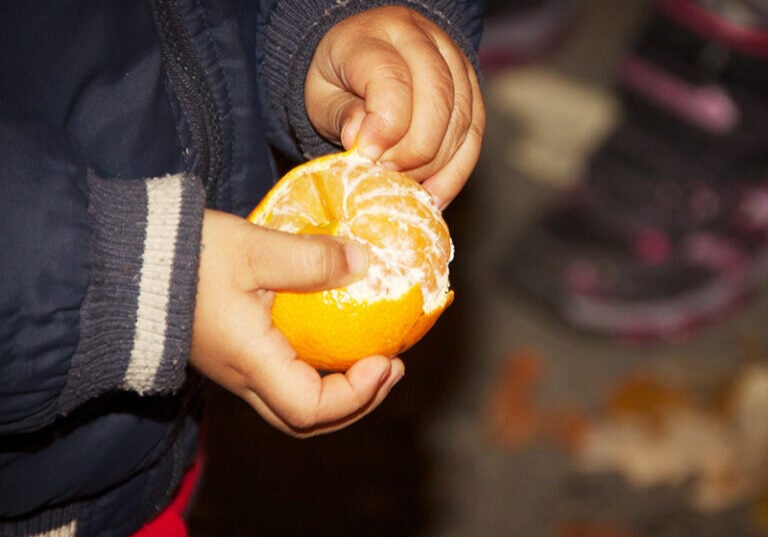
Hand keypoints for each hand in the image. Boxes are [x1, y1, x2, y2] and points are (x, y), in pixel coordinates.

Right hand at [190, 210, 404, 436]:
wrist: (126, 260)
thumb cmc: (184, 257)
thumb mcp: (253, 249)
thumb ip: (311, 258)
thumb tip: (364, 262)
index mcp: (251, 361)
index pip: (311, 409)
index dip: (356, 395)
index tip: (384, 361)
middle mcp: (244, 376)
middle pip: (307, 419)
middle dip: (358, 402)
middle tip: (390, 368)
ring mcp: (237, 368)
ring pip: (295, 403)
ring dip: (340, 390)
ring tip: (372, 357)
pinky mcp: (234, 352)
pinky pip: (283, 378)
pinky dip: (318, 370)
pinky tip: (332, 337)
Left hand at [305, 5, 485, 207]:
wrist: (368, 59)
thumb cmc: (341, 80)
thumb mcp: (323, 95)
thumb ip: (342, 115)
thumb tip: (360, 140)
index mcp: (375, 34)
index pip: (392, 78)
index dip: (384, 126)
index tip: (368, 157)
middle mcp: (422, 39)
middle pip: (436, 99)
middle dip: (412, 151)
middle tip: (386, 175)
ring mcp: (454, 61)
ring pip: (461, 120)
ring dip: (433, 165)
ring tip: (404, 186)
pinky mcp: (472, 88)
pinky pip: (475, 136)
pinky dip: (455, 173)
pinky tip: (433, 196)